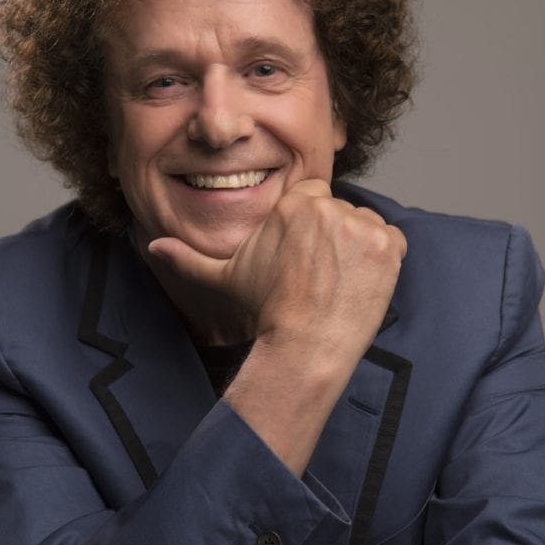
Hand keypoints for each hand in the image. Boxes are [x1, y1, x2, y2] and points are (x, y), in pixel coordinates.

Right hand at [149, 179, 405, 356]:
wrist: (304, 345)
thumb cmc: (264, 310)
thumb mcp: (224, 279)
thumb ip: (190, 258)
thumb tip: (153, 246)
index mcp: (293, 204)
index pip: (312, 198)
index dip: (309, 229)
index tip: (302, 258)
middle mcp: (328, 207)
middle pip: (340, 212)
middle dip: (334, 240)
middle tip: (320, 276)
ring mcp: (362, 226)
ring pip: (365, 226)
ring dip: (358, 249)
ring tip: (338, 282)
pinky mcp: (388, 246)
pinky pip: (391, 242)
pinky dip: (382, 262)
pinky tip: (358, 284)